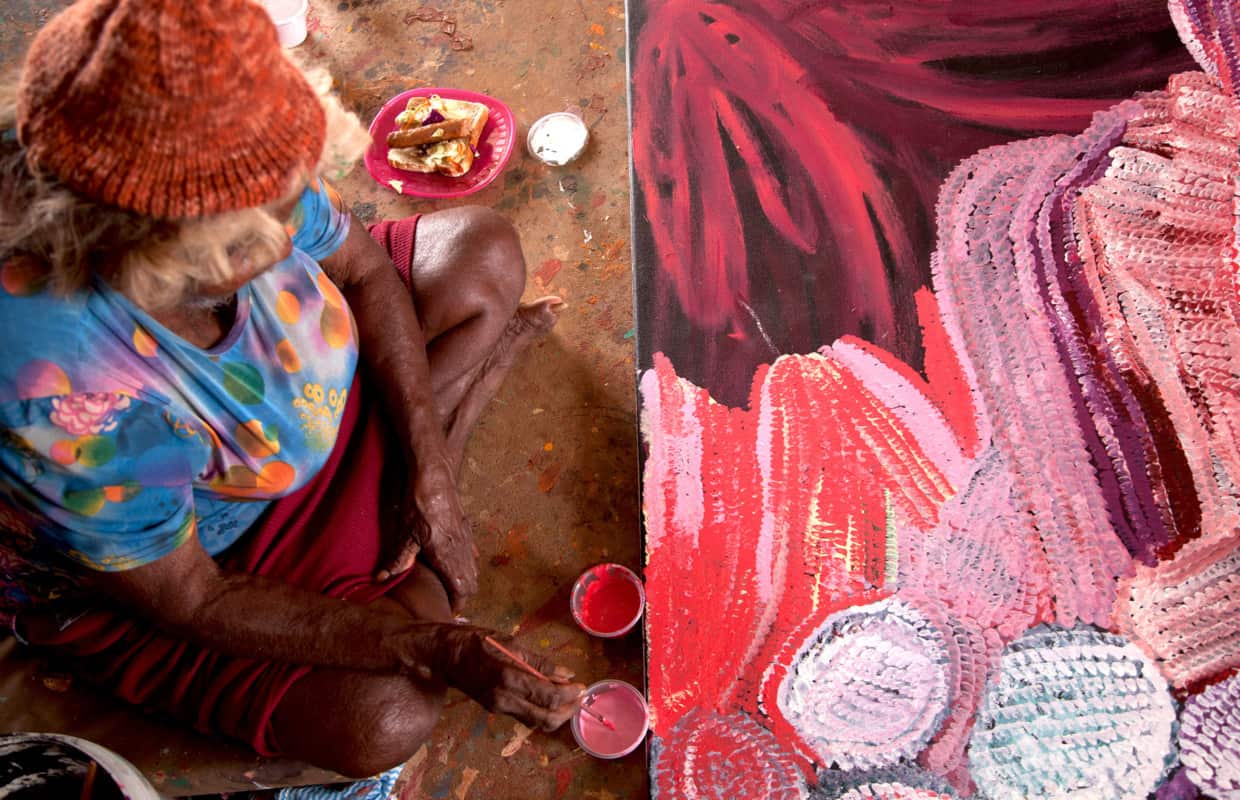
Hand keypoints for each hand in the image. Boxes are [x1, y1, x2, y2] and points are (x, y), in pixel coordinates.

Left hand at [377, 458, 478, 610]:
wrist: (435, 480)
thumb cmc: (420, 508)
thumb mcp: (405, 536)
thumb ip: (397, 560)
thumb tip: (381, 579)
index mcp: (448, 558)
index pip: (462, 589)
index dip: (458, 604)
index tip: (449, 612)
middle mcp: (461, 551)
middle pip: (471, 582)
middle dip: (463, 595)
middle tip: (449, 603)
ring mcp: (466, 539)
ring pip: (473, 568)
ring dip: (465, 579)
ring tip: (452, 586)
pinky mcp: (465, 527)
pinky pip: (471, 551)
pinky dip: (467, 561)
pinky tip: (457, 559)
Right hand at [432, 626, 583, 730]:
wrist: (446, 656)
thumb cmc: (477, 642)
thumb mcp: (510, 643)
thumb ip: (538, 662)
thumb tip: (565, 674)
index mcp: (508, 678)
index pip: (548, 696)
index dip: (570, 695)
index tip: (582, 687)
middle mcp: (504, 699)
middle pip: (545, 718)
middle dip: (568, 711)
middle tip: (581, 697)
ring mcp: (499, 708)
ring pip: (536, 722)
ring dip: (557, 714)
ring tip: (569, 698)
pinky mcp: (496, 710)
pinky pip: (525, 716)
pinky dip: (542, 711)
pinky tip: (549, 698)